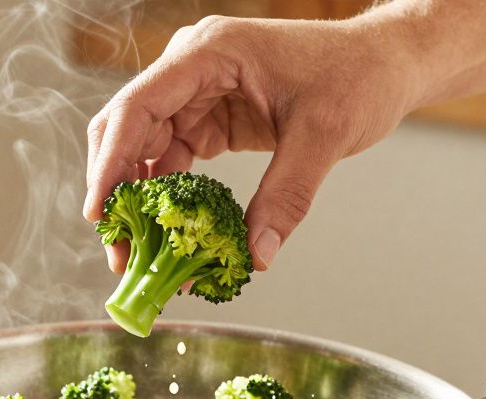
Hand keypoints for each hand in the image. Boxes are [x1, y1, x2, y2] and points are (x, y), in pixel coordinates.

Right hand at [83, 14, 423, 272]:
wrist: (386, 63)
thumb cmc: (359, 76)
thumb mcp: (325, 135)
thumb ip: (287, 194)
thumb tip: (257, 256)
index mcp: (208, 53)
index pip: (137, 107)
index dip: (110, 162)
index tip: (99, 214)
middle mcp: (191, 69)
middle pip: (126, 131)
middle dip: (116, 193)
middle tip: (119, 252)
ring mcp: (196, 94)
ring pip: (143, 153)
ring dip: (140, 205)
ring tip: (141, 258)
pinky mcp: (209, 119)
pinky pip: (173, 162)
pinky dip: (170, 202)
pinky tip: (171, 240)